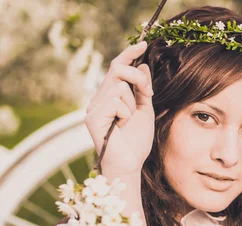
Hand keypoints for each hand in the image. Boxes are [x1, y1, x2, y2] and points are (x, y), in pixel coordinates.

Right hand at [85, 41, 154, 175]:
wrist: (130, 164)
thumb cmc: (137, 141)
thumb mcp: (145, 110)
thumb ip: (143, 89)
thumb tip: (144, 66)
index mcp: (110, 97)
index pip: (117, 68)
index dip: (129, 54)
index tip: (143, 45)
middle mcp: (99, 99)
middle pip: (117, 70)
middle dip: (137, 77)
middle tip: (147, 93)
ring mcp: (93, 107)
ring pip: (118, 86)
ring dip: (131, 103)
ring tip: (128, 121)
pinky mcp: (92, 116)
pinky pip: (115, 100)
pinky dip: (125, 113)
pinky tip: (122, 126)